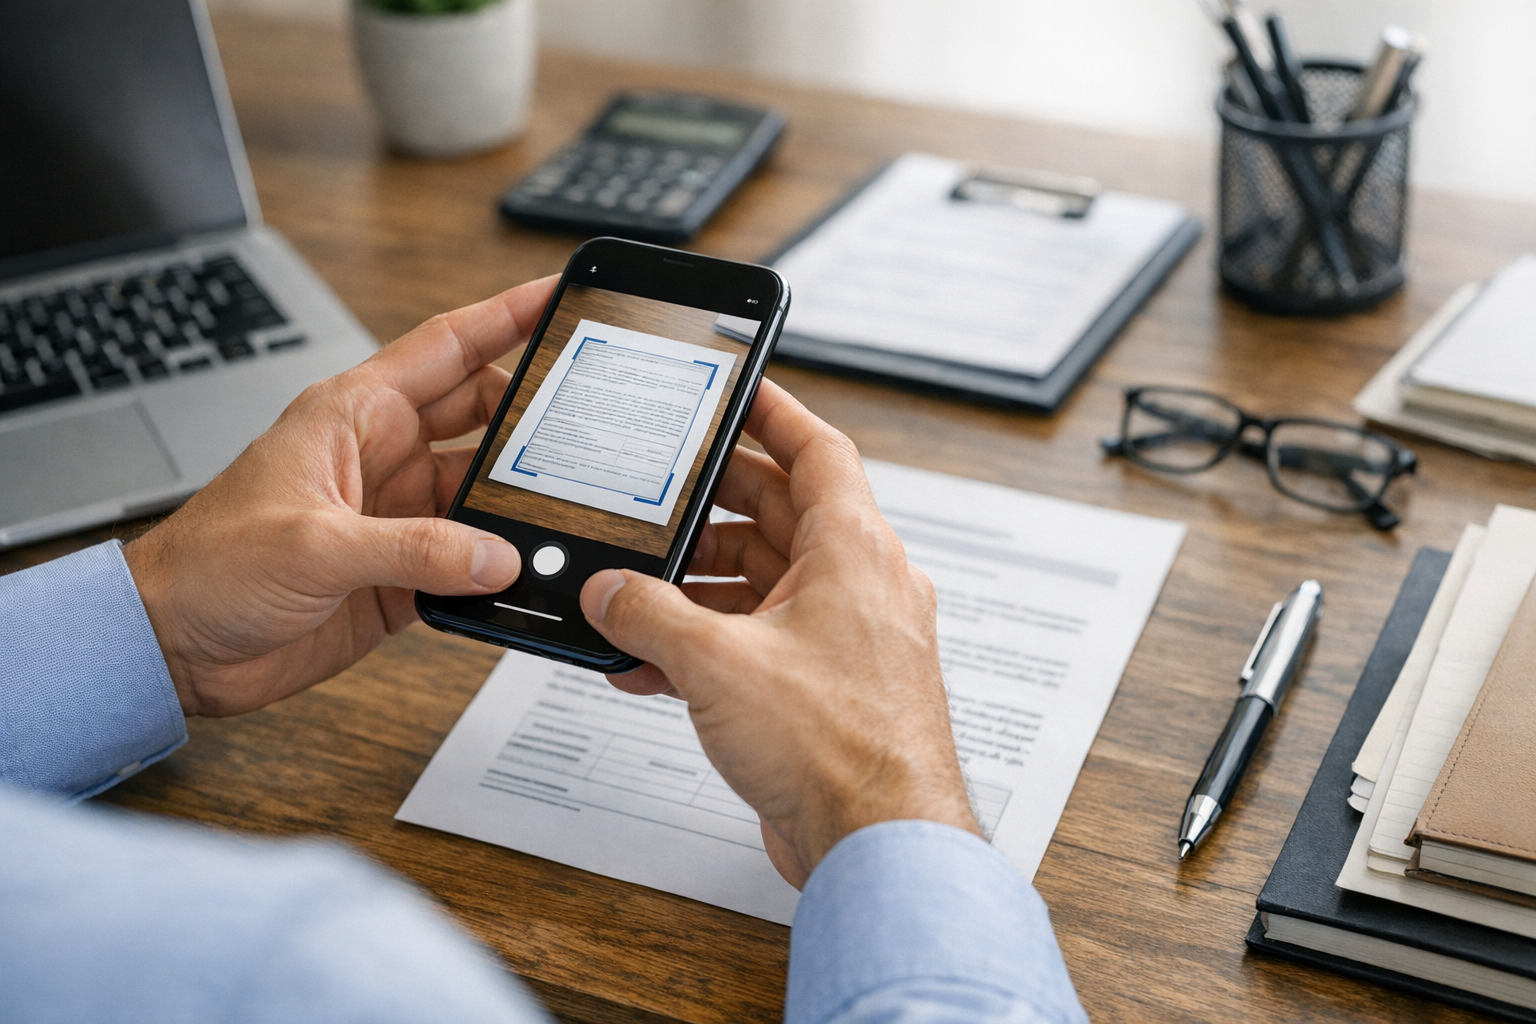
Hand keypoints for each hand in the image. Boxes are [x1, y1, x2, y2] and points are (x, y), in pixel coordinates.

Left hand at [124, 277, 556, 716]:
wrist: (173, 646)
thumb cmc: (209, 567)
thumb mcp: (313, 545)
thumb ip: (415, 549)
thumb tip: (497, 555)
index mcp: (355, 415)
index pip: (449, 347)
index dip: (508, 315)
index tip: (561, 297)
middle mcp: (383, 457)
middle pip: (484, 417)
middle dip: (536, 415)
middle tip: (596, 415)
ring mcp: (398, 516)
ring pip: (485, 493)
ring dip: (522, 502)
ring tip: (572, 504)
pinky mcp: (403, 574)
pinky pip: (471, 561)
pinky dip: (502, 569)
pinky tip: (527, 573)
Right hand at [578, 380, 979, 887]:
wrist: (878, 842)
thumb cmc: (840, 747)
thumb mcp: (717, 663)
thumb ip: (650, 615)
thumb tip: (611, 591)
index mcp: (855, 551)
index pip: (818, 450)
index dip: (772, 411)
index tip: (735, 388)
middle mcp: (858, 587)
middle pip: (780, 514)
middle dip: (711, 507)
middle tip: (657, 495)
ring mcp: (844, 640)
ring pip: (764, 583)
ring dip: (699, 588)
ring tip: (637, 594)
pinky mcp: (825, 690)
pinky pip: (760, 643)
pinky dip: (709, 644)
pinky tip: (652, 666)